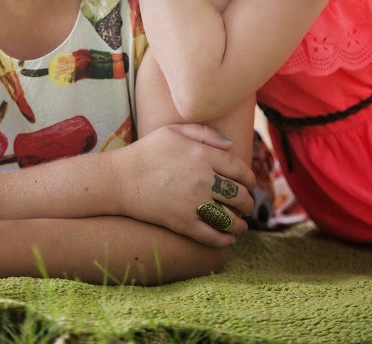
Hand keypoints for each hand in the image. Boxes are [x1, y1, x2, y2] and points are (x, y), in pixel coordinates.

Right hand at [115, 124, 254, 246]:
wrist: (121, 178)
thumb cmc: (147, 151)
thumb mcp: (174, 131)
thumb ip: (205, 134)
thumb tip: (232, 145)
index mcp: (203, 155)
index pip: (240, 170)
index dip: (249, 180)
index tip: (249, 185)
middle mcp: (203, 179)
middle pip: (239, 195)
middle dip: (247, 202)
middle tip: (246, 205)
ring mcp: (194, 202)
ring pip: (230, 218)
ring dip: (239, 224)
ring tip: (239, 224)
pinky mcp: (183, 223)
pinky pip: (212, 236)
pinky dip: (225, 240)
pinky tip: (227, 238)